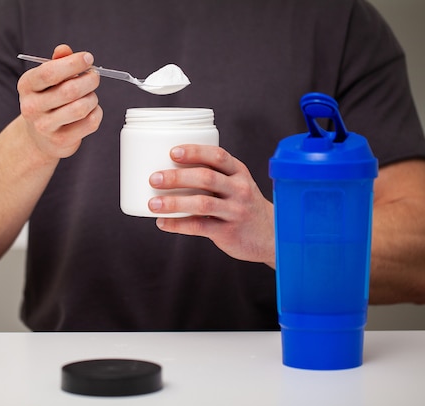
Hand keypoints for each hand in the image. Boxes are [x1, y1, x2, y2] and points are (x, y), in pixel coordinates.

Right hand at [17, 44, 102, 159]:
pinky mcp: (61, 140)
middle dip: (89, 80)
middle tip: (94, 77)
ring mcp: (45, 126)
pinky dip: (96, 113)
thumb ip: (57, 62)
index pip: (50, 72)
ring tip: (90, 95)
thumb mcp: (47, 79)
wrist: (39, 136)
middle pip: (70, 91)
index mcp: (26, 85)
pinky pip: (90, 123)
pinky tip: (91, 110)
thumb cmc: (47, 100)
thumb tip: (64, 50)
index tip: (88, 58)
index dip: (73, 63)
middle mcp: (31, 107)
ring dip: (93, 98)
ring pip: (81, 108)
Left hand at [148, 145, 275, 266]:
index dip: (195, 152)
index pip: (218, 156)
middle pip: (206, 178)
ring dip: (174, 203)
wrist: (271, 234)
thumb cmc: (242, 205)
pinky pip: (199, 226)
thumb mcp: (236, 184)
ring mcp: (235, 211)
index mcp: (239, 172)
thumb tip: (167, 169)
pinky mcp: (228, 232)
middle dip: (177, 177)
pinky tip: (162, 222)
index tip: (173, 152)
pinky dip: (178, 224)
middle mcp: (239, 189)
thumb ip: (212, 176)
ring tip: (153, 203)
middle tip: (154, 178)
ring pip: (202, 203)